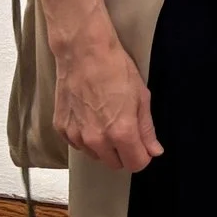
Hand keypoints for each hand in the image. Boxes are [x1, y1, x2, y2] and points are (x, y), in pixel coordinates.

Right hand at [53, 20, 161, 172]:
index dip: (143, 155)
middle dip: (124, 152)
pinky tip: (90, 115)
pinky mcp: (61, 129)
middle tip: (126, 129)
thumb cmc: (115, 69)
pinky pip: (78, 144)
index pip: (136, 164)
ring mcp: (76, 136)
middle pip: (115, 164)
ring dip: (104, 145)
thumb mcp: (141, 97)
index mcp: (121, 133)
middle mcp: (96, 140)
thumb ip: (147, 129)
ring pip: (96, 155)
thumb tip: (154, 150)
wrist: (84, 52)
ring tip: (106, 118)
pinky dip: (86, 136)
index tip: (143, 145)